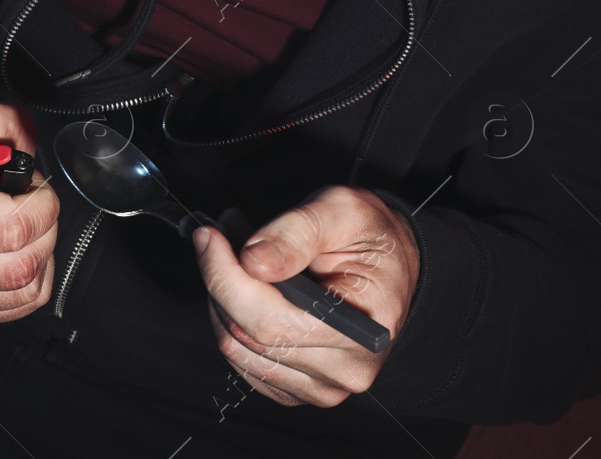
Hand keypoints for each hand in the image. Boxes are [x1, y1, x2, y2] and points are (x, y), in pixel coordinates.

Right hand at [0, 99, 57, 321]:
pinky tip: (15, 251)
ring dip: (38, 256)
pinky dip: (30, 281)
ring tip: (22, 226)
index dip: (39, 204)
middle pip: (18, 266)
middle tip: (33, 206)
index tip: (30, 185)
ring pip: (19, 290)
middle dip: (44, 232)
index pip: (10, 228)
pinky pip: (14, 309)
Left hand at [193, 185, 419, 407]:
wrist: (392, 268)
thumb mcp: (343, 211)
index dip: (226, 277)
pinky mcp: (299, 390)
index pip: (271, 321)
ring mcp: (322, 387)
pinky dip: (233, 321)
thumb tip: (253, 261)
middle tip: (222, 236)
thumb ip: (297, 232)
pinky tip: (250, 290)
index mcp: (363, 328)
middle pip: (247, 335)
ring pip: (237, 349)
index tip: (208, 237)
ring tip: (241, 258)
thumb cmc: (371, 238)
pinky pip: (243, 361)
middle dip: (221, 280)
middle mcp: (344, 370)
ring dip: (224, 299)